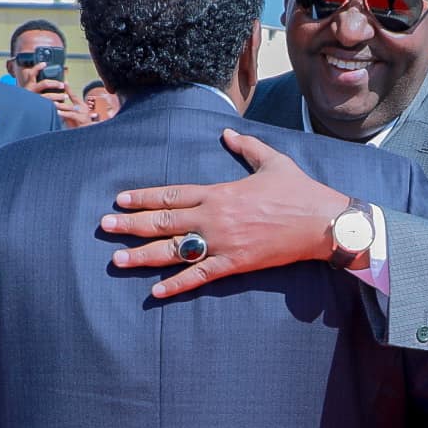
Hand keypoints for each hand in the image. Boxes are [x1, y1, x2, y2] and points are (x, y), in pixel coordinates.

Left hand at [34, 79, 92, 127]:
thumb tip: (55, 106)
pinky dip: (64, 113)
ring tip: (53, 104)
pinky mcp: (82, 119)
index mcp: (81, 105)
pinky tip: (57, 113)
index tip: (64, 82)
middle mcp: (83, 108)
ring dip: (61, 105)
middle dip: (61, 97)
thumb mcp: (72, 117)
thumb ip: (66, 111)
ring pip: (70, 107)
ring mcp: (83, 113)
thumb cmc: (79, 127)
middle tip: (51, 94)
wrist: (88, 135)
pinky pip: (71, 115)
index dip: (69, 88)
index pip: (74, 95)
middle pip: (72, 99)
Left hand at [100, 128, 349, 298]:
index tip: (120, 200)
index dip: (144, 198)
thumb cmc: (299, 191)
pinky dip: (176, 286)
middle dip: (131, 225)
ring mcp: (223, 243)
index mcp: (219, 192)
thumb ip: (245, 147)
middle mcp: (214, 218)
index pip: (172, 195)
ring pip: (174, 251)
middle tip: (105, 227)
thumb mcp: (272, 161)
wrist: (322, 222)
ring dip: (143, 256)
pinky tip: (155, 293)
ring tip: (118, 260)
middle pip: (164, 222)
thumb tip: (227, 135)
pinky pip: (200, 276)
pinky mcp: (235, 264)